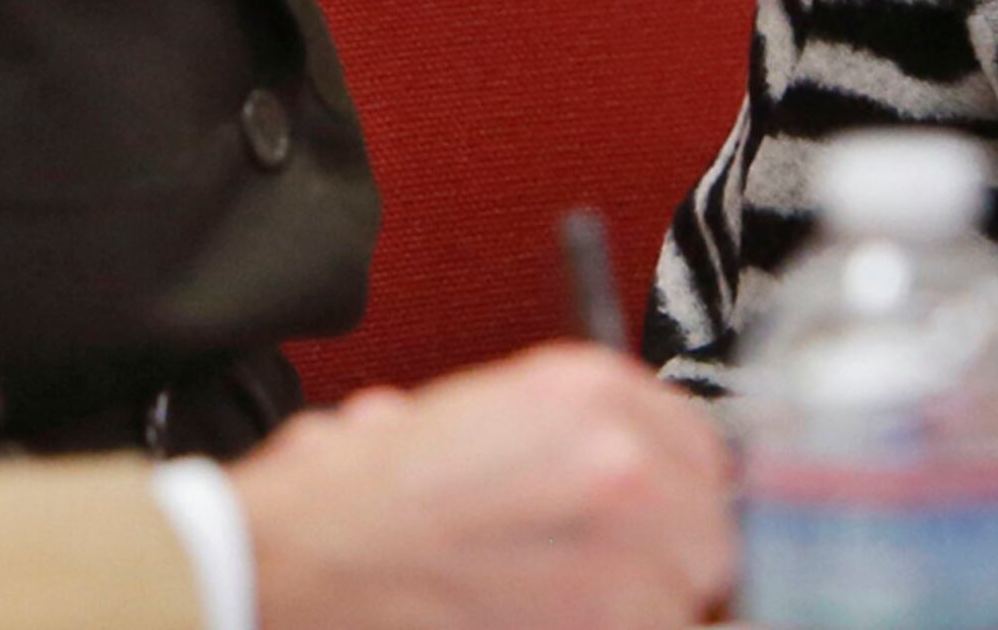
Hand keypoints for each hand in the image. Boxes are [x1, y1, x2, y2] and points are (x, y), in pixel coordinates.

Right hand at [232, 342, 733, 629]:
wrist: (287, 562)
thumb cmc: (353, 499)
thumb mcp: (463, 419)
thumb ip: (559, 439)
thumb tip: (627, 478)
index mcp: (587, 391)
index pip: (700, 451)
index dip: (674, 496)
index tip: (651, 524)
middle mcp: (620, 460)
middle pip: (710, 531)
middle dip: (667, 564)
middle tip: (599, 582)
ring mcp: (621, 554)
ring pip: (684, 602)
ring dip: (639, 612)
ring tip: (550, 607)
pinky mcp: (608, 627)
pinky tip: (541, 624)